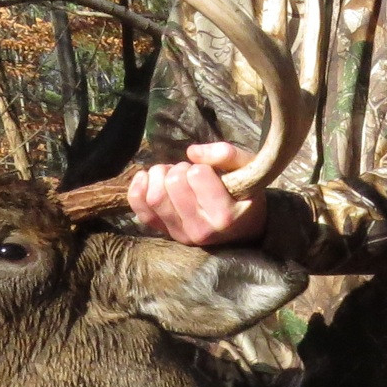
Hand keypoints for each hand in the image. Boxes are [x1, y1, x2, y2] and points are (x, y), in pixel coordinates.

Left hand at [126, 142, 268, 246]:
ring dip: (159, 176)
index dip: (201, 166)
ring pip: (154, 197)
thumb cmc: (245, 194)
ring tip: (172, 176)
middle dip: (179, 168)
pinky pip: (141, 210)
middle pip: (173, 183)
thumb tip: (192, 152)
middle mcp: (201, 229)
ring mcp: (181, 234)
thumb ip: (226, 154)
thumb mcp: (248, 169)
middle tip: (189, 172)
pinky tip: (147, 178)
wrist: (244, 227)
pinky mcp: (166, 234)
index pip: (197, 175)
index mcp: (225, 215)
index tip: (210, 173)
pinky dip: (138, 188)